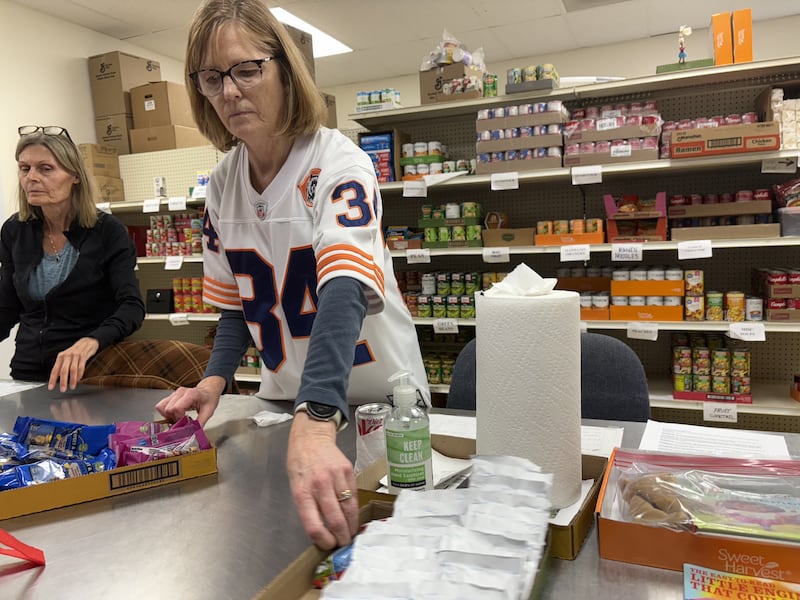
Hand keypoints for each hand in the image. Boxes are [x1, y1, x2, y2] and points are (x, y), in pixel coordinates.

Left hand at [48, 337, 99, 391]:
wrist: (87, 342)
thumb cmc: (76, 351)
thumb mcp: (67, 357)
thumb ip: (63, 365)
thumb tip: (58, 377)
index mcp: (61, 356)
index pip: (55, 370)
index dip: (52, 379)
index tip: (51, 387)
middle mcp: (67, 356)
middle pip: (63, 370)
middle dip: (63, 381)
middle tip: (63, 389)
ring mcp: (75, 355)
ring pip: (72, 369)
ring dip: (72, 379)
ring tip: (72, 386)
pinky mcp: (83, 356)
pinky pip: (81, 367)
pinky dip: (80, 374)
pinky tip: (79, 379)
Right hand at [155, 376, 224, 425]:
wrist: (208, 390)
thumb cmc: (209, 399)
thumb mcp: (208, 412)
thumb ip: (200, 423)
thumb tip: (192, 433)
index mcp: (191, 394)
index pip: (177, 408)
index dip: (179, 418)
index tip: (185, 422)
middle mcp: (181, 392)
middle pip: (168, 409)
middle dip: (174, 419)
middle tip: (182, 421)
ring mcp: (175, 393)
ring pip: (162, 407)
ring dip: (168, 416)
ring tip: (178, 418)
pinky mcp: (171, 396)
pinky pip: (161, 405)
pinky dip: (165, 412)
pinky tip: (174, 415)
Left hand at [287, 412, 358, 549]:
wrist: (311, 437)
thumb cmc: (300, 464)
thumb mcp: (295, 487)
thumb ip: (307, 507)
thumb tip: (322, 530)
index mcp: (302, 491)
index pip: (313, 525)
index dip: (323, 540)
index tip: (328, 545)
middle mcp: (319, 485)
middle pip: (335, 520)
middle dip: (342, 537)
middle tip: (344, 543)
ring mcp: (335, 477)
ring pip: (348, 509)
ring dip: (352, 525)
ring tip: (351, 533)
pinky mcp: (348, 470)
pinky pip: (354, 495)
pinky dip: (354, 508)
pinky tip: (353, 515)